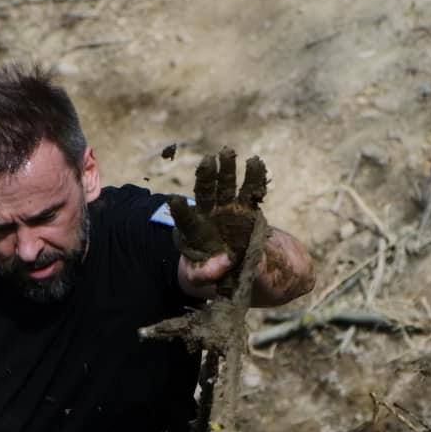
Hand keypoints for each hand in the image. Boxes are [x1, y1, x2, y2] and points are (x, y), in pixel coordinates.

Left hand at [170, 148, 267, 295]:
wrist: (242, 267)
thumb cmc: (216, 273)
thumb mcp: (206, 279)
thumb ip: (207, 273)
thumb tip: (221, 262)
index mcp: (195, 233)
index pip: (186, 220)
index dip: (181, 211)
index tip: (174, 200)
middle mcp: (210, 215)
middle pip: (206, 193)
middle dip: (206, 177)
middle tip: (206, 160)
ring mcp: (229, 208)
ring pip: (227, 185)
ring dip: (227, 169)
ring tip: (228, 152)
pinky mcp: (247, 207)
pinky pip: (251, 190)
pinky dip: (253, 176)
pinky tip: (256, 161)